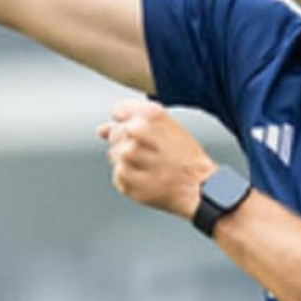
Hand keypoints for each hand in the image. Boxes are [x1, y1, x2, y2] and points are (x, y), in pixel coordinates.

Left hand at [97, 99, 217, 218]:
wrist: (199, 189)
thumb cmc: (187, 158)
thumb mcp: (169, 129)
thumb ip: (132, 123)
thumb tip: (101, 130)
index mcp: (150, 115)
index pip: (119, 110)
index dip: (129, 121)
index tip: (143, 134)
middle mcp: (137, 132)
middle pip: (115, 134)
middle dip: (129, 143)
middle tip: (152, 155)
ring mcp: (129, 157)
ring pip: (115, 155)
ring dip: (129, 162)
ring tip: (152, 168)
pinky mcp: (125, 179)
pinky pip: (118, 175)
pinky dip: (130, 178)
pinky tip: (148, 180)